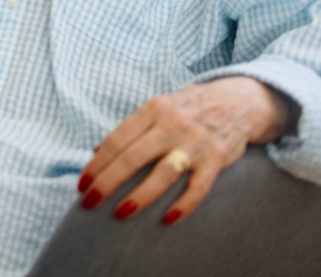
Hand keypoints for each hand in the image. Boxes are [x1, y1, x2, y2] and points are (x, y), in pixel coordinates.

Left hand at [78, 77, 291, 225]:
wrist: (238, 101)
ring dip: (140, 195)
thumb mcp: (158, 107)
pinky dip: (184, 204)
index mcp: (153, 109)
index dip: (96, 164)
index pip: (116, 140)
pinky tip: (168, 218)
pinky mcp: (217, 159)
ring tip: (120, 213)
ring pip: (163, 173)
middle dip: (107, 182)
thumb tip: (97, 152)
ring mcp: (195, 142)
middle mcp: (172, 125)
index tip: (82, 184)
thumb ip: (131, 129)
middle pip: (132, 157)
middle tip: (89, 202)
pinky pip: (199, 186)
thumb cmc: (189, 108)